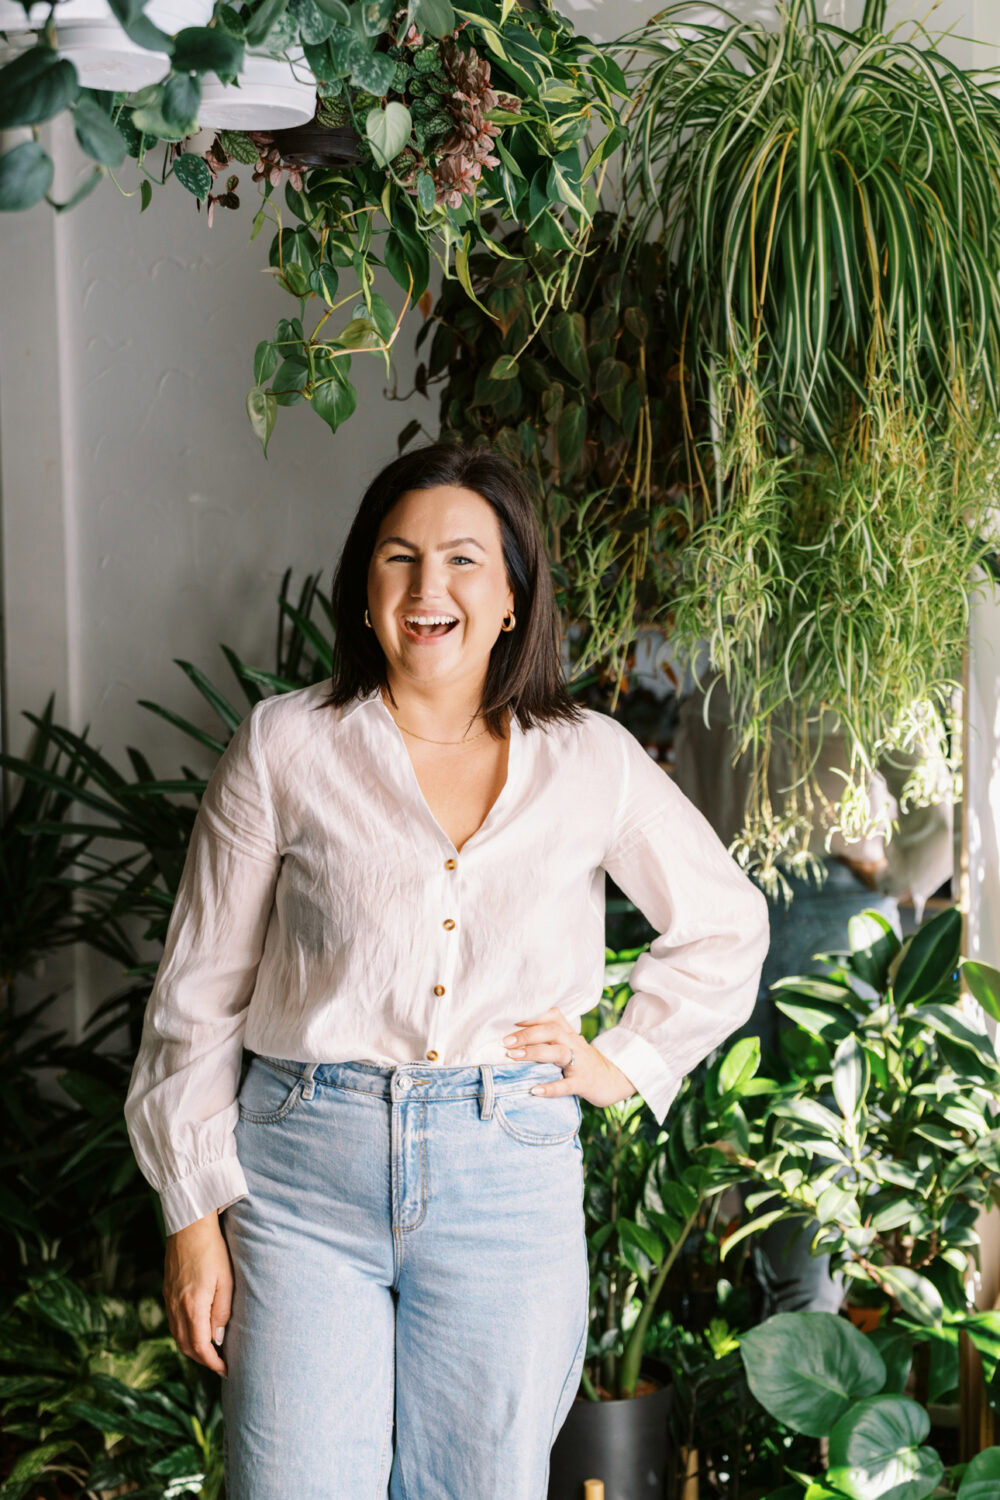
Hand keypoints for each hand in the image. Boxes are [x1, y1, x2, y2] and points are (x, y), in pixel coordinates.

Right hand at [163, 1210, 232, 1377]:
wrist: (189, 1225)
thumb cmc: (213, 1250)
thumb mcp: (226, 1280)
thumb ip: (222, 1312)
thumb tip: (218, 1339)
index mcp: (192, 1306)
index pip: (201, 1347)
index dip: (213, 1363)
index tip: (226, 1370)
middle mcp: (176, 1307)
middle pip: (186, 1346)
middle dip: (203, 1360)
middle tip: (219, 1364)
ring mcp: (169, 1299)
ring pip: (177, 1336)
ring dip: (193, 1348)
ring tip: (210, 1352)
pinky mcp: (167, 1291)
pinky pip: (173, 1322)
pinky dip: (185, 1334)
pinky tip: (197, 1330)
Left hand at [502, 1005, 637, 1109]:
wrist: (614, 1080)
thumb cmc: (583, 1061)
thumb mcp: (569, 1044)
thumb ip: (549, 1038)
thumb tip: (514, 1036)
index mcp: (569, 1033)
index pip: (551, 1016)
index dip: (531, 1015)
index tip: (509, 1016)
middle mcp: (574, 1044)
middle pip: (552, 1031)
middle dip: (527, 1034)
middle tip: (505, 1041)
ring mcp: (580, 1063)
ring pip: (558, 1053)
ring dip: (535, 1053)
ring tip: (513, 1056)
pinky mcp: (583, 1083)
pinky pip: (566, 1085)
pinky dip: (550, 1088)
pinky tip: (534, 1090)